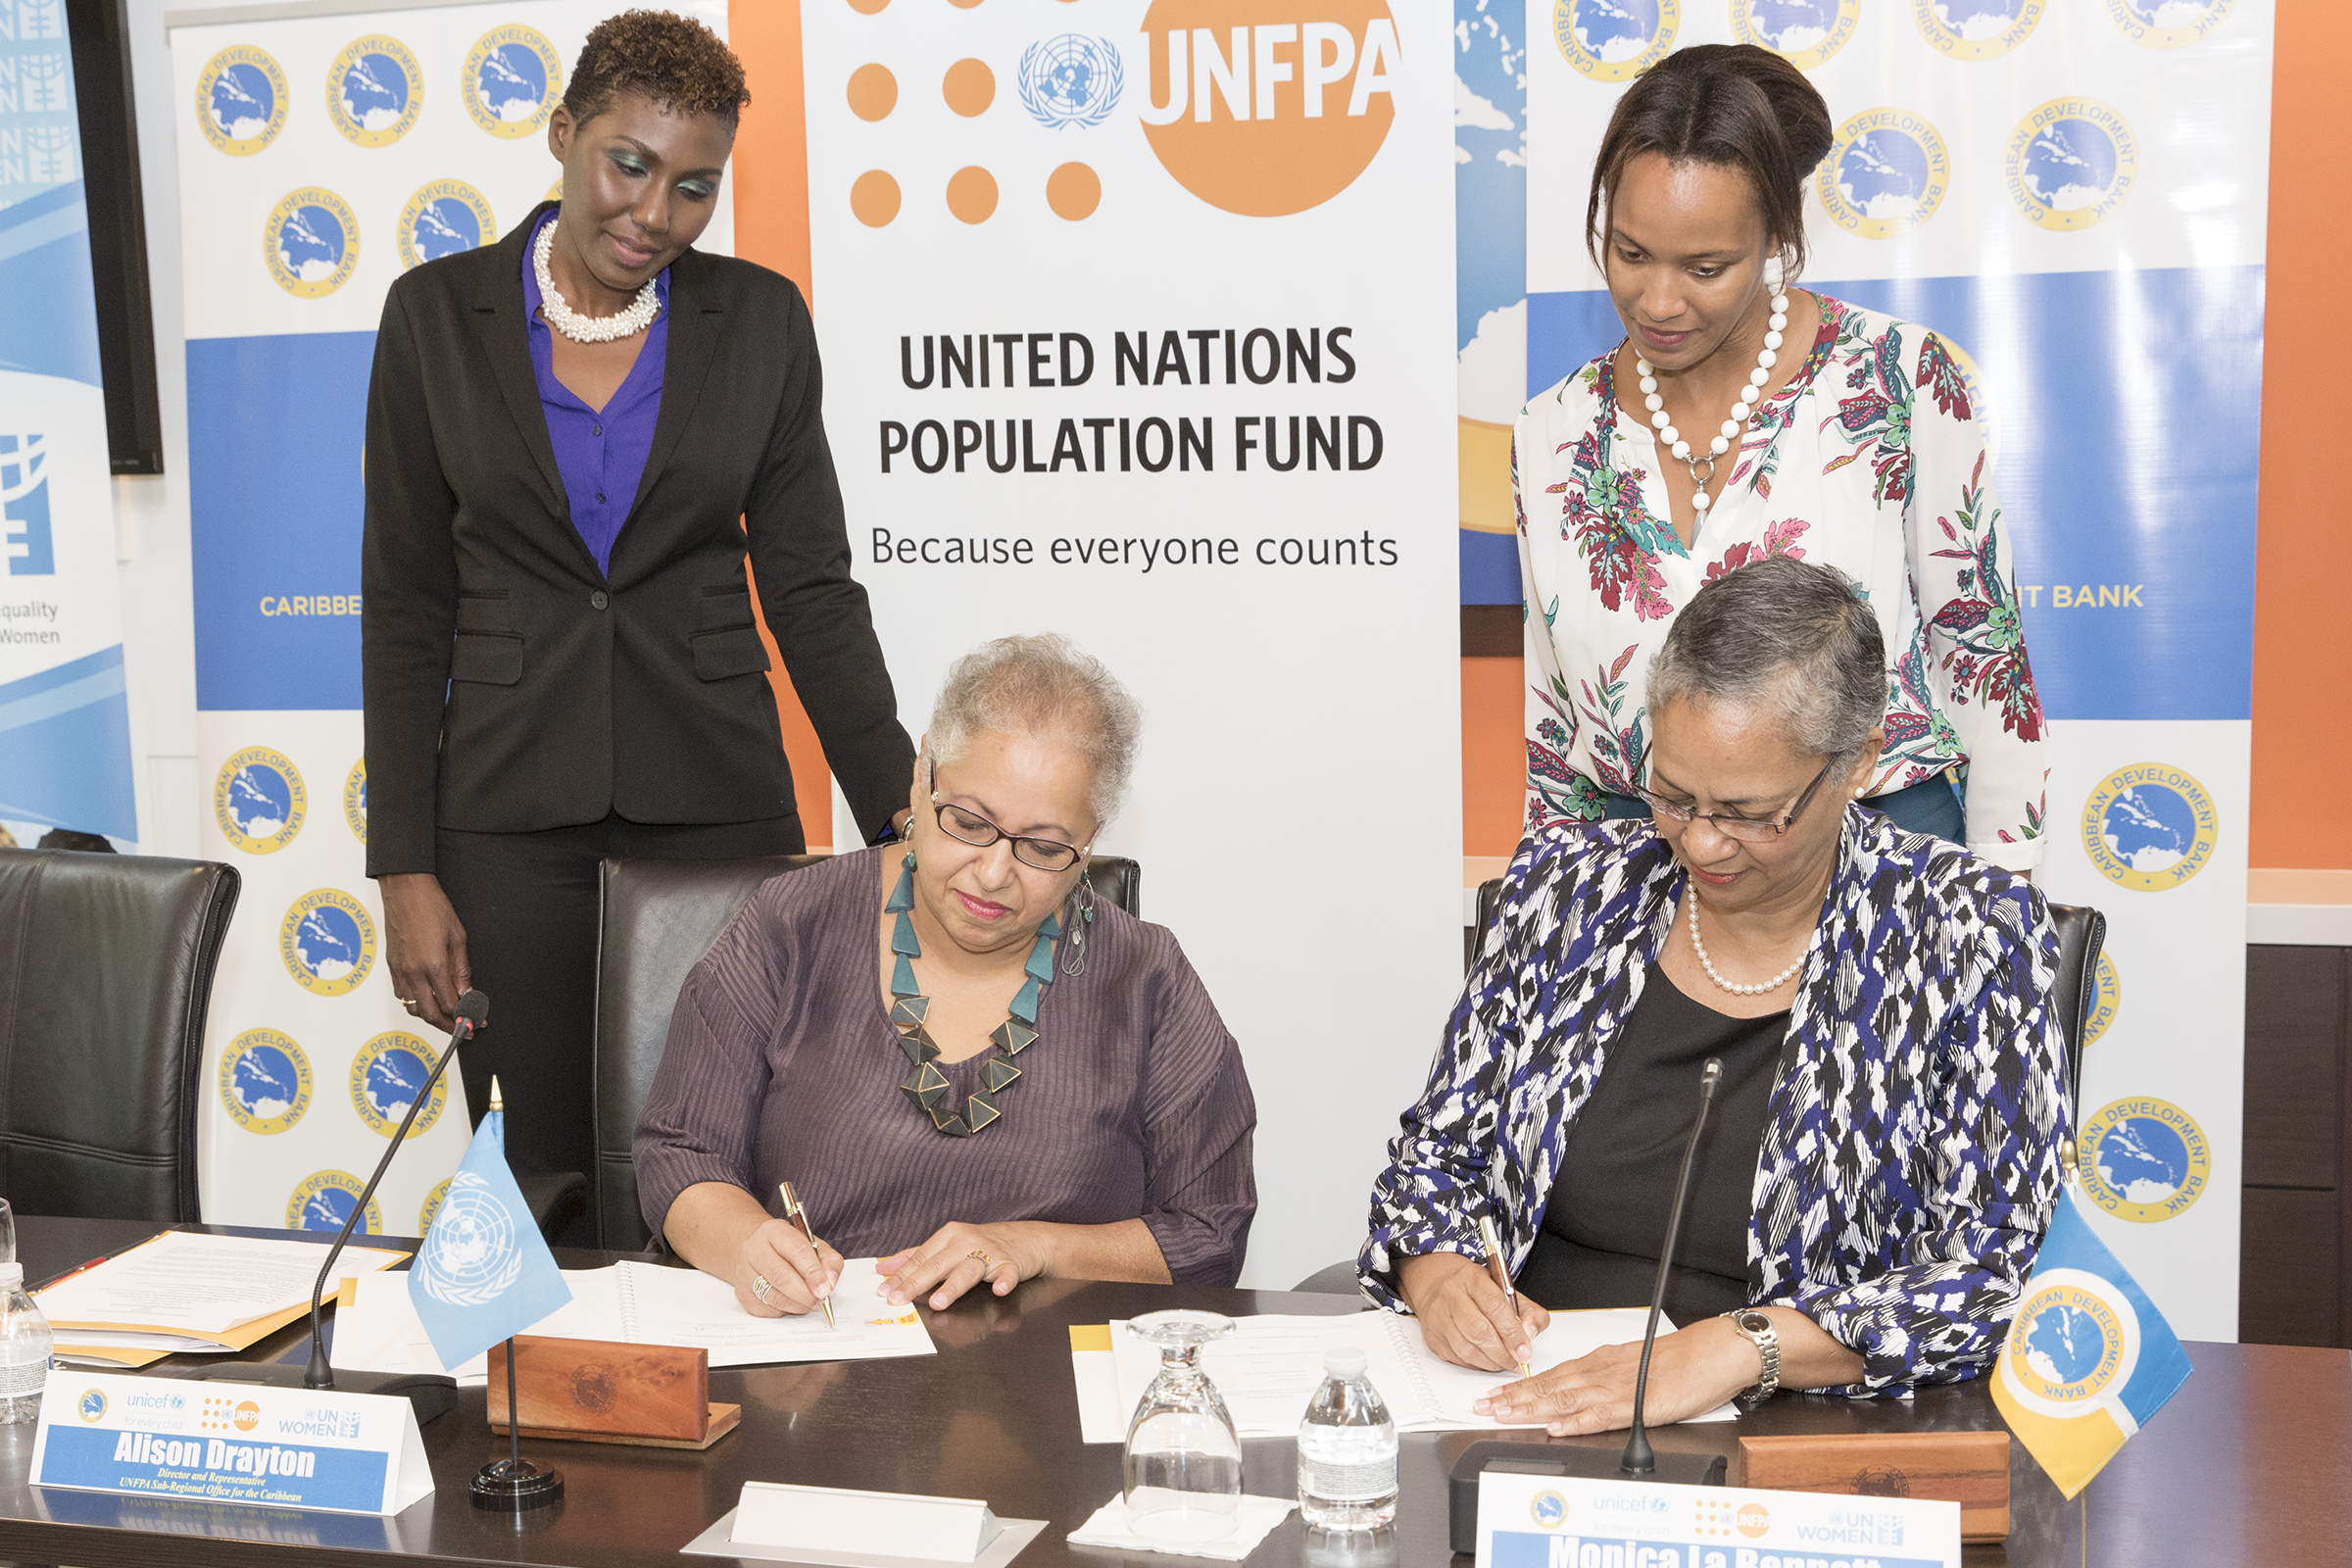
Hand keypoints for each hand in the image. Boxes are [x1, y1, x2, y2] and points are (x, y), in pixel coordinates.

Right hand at [380, 873, 469, 1033]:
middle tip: (463, 1029)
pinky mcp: (391, 966)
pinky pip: (402, 995)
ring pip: (412, 1008)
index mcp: (433, 965)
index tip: (477, 1023)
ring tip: (447, 1017)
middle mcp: (413, 972)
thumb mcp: (458, 937)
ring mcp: (399, 970)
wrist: (405, 890)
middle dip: (448, 1027)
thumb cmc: (432, 906)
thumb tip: (467, 994)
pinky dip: (415, 1003)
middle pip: (429, 1014)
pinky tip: (428, 999)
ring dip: (430, 1017)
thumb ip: (462, 970)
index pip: (449, 1005)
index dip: (465, 1018)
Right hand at [736, 1218, 842, 1318]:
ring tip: (809, 1302)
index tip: (825, 1289)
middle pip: (781, 1276)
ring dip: (798, 1305)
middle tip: (820, 1301)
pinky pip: (767, 1310)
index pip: (796, 1250)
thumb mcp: (813, 1245)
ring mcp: (744, 1272)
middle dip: (805, 1293)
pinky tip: (791, 1302)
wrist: (760, 1252)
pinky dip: (785, 1310)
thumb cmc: (790, 1250)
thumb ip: (828, 1260)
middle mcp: (753, 1249)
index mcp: (773, 1231)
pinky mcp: (742, 1294)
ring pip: (774, 1296)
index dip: (813, 1272)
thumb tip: (830, 1282)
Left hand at [879, 1221, 1046, 1309]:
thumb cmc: (981, 1244)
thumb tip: (883, 1267)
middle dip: (916, 1283)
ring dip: (953, 1286)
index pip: (920, 1258)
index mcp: (948, 1236)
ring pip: (968, 1270)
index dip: (901, 1275)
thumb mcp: (947, 1245)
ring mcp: (989, 1252)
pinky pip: (1007, 1273)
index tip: (884, 1291)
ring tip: (938, 1301)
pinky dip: (1004, 1281)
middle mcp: (966, 1241)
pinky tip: (999, 1289)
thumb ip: (916, 1256)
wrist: (1025, 1238)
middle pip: (937, 1264)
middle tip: (899, 1299)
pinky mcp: (1011, 1263)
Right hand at [1397, 1252, 1549, 1372]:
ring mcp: (1439, 1316)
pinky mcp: (1433, 1336)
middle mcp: (1451, 1295)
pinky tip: (1487, 1361)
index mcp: (1473, 1278)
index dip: (1512, 1332)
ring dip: (1490, 1362)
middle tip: (1517, 1363)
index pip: (1494, 1306)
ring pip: (1467, 1348)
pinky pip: (1457, 1358)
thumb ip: (1528, 1312)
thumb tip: (1530, 1335)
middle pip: (1479, 1331)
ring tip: (1504, 1363)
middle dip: (1503, 1353)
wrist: (1436, 1284)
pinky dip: (1476, 1364)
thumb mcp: (1508, 1291)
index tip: (1525, 1352)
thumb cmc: (1476, 1290)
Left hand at [1471, 1316, 1759, 1434]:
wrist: (1709, 1354)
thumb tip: (1578, 1392)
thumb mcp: (1630, 1363)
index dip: (1519, 1387)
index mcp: (1599, 1363)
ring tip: (1505, 1414)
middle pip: (1549, 1385)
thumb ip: (1603, 1376)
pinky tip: (1557, 1426)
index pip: (1550, 1375)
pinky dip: (1577, 1421)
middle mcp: (1601, 1372)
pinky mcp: (1637, 1405)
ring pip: (1566, 1398)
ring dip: (1532, 1407)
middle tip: (1484, 1406)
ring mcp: (1617, 1388)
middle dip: (1513, 1397)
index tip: (1494, 1395)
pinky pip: (1601, 1414)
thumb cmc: (1675, 1360)